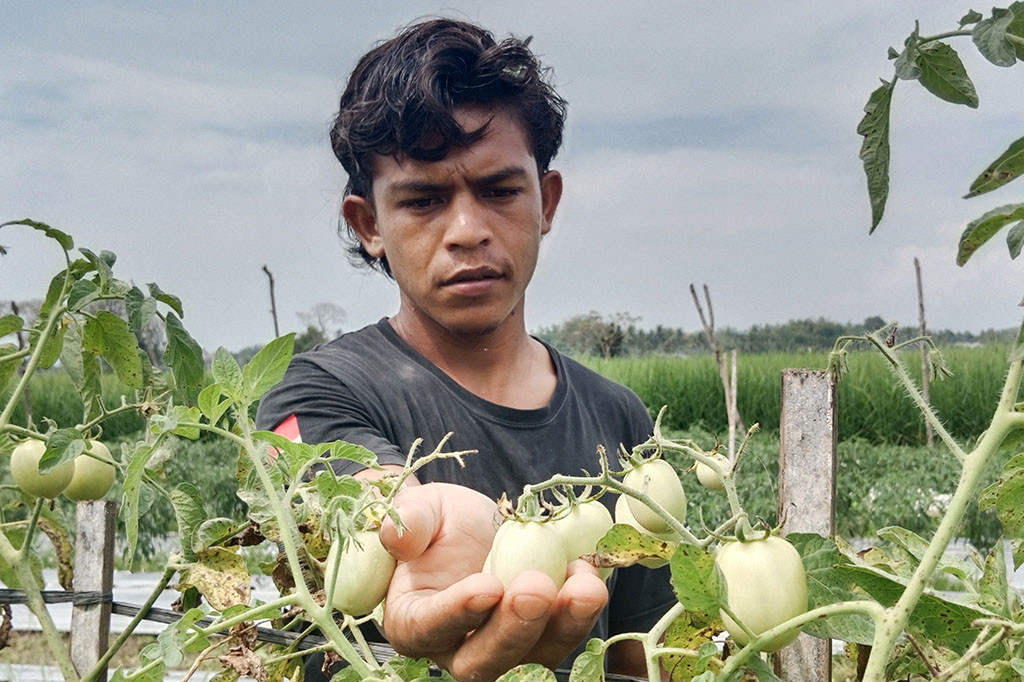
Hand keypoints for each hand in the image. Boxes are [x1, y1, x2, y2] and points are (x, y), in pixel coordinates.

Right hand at [380, 482, 608, 680]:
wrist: (471, 527)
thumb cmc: (437, 521)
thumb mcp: (422, 509)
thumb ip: (409, 520)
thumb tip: (398, 536)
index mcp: (413, 620)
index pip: (430, 627)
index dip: (458, 612)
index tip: (488, 585)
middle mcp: (455, 648)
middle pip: (482, 661)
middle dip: (515, 629)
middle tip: (537, 587)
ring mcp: (503, 648)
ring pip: (532, 659)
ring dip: (563, 625)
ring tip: (584, 584)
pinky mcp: (541, 637)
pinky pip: (564, 635)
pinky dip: (581, 611)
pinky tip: (588, 573)